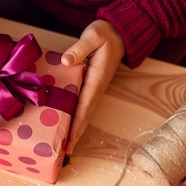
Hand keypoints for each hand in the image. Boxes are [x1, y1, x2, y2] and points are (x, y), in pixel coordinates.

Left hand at [61, 20, 124, 153]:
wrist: (120, 33)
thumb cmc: (105, 33)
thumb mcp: (93, 35)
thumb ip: (80, 48)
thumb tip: (66, 61)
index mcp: (96, 78)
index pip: (85, 104)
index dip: (77, 122)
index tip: (70, 138)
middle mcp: (97, 87)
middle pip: (85, 115)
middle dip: (76, 133)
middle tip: (65, 152)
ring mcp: (95, 88)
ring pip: (85, 112)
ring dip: (76, 129)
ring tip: (65, 146)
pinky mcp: (92, 86)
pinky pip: (83, 105)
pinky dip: (76, 118)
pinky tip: (67, 125)